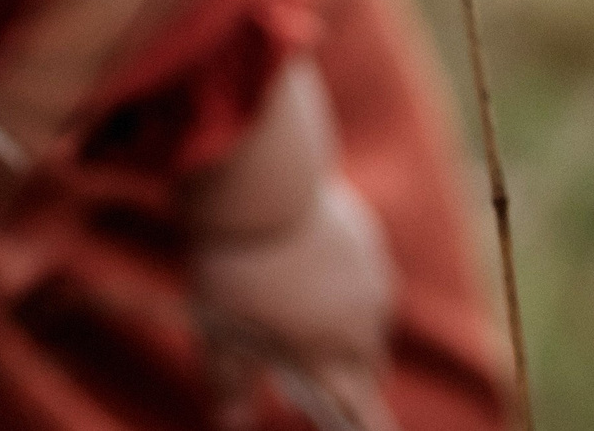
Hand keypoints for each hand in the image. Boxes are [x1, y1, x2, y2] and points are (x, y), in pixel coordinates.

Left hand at [195, 178, 396, 430]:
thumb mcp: (220, 330)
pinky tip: (321, 267)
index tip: (358, 423)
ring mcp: (373, 279)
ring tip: (320, 321)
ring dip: (352, 327)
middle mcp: (364, 323)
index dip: (358, 420)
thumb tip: (229, 420)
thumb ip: (228, 379)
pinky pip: (369, 274)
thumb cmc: (237, 265)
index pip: (360, 407)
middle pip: (370, 366)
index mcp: (332, 354)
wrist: (263, 186)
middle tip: (329, 379)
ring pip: (372, 319)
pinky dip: (350, 281)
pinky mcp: (369, 240)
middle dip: (353, 378)